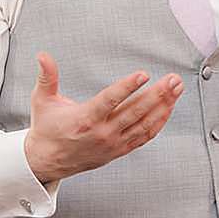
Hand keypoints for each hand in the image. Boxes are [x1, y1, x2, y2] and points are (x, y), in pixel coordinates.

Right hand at [21, 52, 183, 184]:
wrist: (47, 161)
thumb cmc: (47, 129)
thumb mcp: (42, 100)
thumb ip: (47, 76)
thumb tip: (43, 56)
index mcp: (85, 118)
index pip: (110, 100)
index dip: (128, 87)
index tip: (143, 75)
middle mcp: (102, 133)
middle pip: (135, 111)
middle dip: (157, 94)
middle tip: (172, 80)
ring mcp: (113, 143)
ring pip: (144, 124)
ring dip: (163, 106)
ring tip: (176, 90)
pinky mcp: (119, 150)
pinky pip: (144, 136)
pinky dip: (159, 122)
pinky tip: (168, 109)